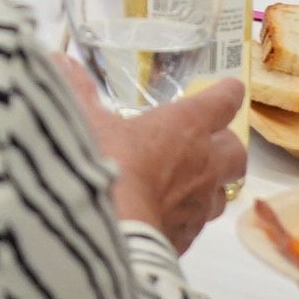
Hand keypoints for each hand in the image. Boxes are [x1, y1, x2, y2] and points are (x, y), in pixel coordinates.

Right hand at [64, 63, 244, 251]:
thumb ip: (77, 91)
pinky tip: (163, 215)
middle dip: (226, 144)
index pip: (224, 101)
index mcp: (187, 126)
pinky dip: (187, 216)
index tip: (227, 89)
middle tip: (207, 142)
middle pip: (236, 150)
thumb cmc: (106, 165)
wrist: (111, 232)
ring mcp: (200, 203)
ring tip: (187, 182)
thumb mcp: (86, 121)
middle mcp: (204, 162)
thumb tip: (62, 62)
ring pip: (224, 190)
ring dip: (211, 184)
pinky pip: (198, 223)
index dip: (227, 93)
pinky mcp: (188, 236)